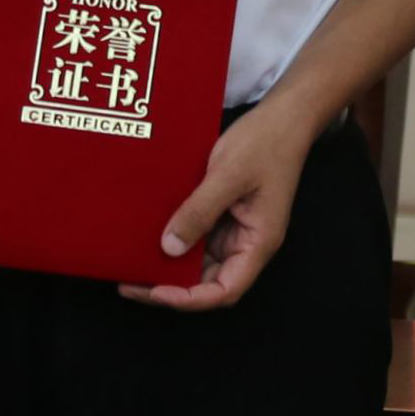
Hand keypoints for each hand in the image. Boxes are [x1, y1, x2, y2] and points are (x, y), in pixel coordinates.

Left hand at [127, 100, 319, 310]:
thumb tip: (169, 247)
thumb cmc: (266, 143)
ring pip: (200, 262)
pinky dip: (176, 240)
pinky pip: (198, 237)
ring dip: (171, 267)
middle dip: (171, 288)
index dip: (190, 299)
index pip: (225, 290)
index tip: (156, 292)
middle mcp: (246, 244)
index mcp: (258, 243)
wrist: (283, 116)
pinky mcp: (224, 215)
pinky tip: (149, 237)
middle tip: (131, 283)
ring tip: (133, 264)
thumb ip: (199, 212)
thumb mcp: (228, 176)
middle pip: (209, 283)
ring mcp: (234, 230)